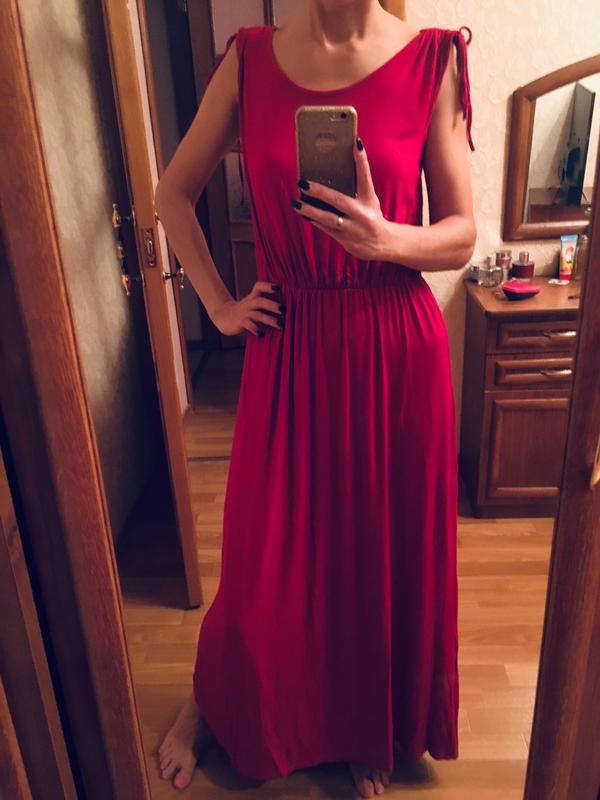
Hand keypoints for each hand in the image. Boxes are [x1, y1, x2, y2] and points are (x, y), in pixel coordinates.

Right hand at [210, 281, 284, 336]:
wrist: (223, 317)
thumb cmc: (243, 311)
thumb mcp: (253, 304)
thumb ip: (265, 304)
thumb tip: (286, 309)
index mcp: (252, 297)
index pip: (259, 287)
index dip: (268, 286)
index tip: (279, 288)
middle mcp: (248, 304)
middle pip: (260, 301)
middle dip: (273, 305)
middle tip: (284, 310)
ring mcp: (244, 313)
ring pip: (257, 315)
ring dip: (269, 319)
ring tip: (280, 325)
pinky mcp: (239, 322)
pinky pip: (248, 324)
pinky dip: (255, 328)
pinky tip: (262, 334)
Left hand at [291, 137, 389, 259]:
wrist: (383, 243)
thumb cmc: (371, 215)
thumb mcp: (369, 200)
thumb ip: (355, 189)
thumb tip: (328, 176)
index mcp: (370, 200)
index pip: (365, 177)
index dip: (362, 160)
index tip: (356, 143)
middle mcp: (363, 214)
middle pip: (339, 200)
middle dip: (319, 191)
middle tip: (302, 183)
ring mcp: (354, 229)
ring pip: (328, 218)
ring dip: (310, 210)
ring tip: (296, 203)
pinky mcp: (347, 241)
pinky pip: (326, 229)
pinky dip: (315, 220)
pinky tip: (304, 214)